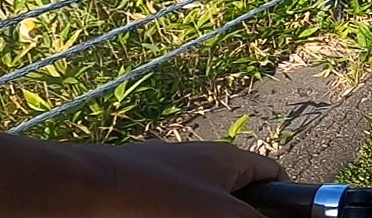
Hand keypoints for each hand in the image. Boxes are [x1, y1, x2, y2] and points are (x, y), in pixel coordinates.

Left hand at [82, 140, 285, 217]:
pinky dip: (178, 216)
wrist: (81, 193)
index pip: (272, 173)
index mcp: (226, 159)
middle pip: (236, 196)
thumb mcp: (220, 215)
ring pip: (201, 207)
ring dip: (208, 217)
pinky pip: (169, 210)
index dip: (286, 196)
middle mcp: (199, 165)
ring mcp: (167, 180)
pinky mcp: (139, 198)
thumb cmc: (154, 196)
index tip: (290, 216)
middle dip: (241, 216)